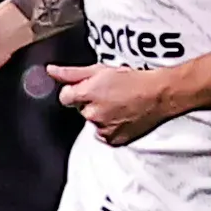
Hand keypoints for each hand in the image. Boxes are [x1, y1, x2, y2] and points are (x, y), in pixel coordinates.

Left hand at [46, 63, 185, 146]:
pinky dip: (111, 127)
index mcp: (88, 94)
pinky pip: (104, 134)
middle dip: (91, 102)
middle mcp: (93, 113)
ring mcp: (103, 129)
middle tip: (110, 94)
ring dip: (101, 115)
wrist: (159, 95)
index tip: (90, 89)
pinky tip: (122, 116)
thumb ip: (71, 73)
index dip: (76, 91)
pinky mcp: (114, 140)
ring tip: (119, 105)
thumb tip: (50, 71)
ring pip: (93, 122)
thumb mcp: (101, 70)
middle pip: (81, 109)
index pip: (65, 97)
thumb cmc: (134, 80)